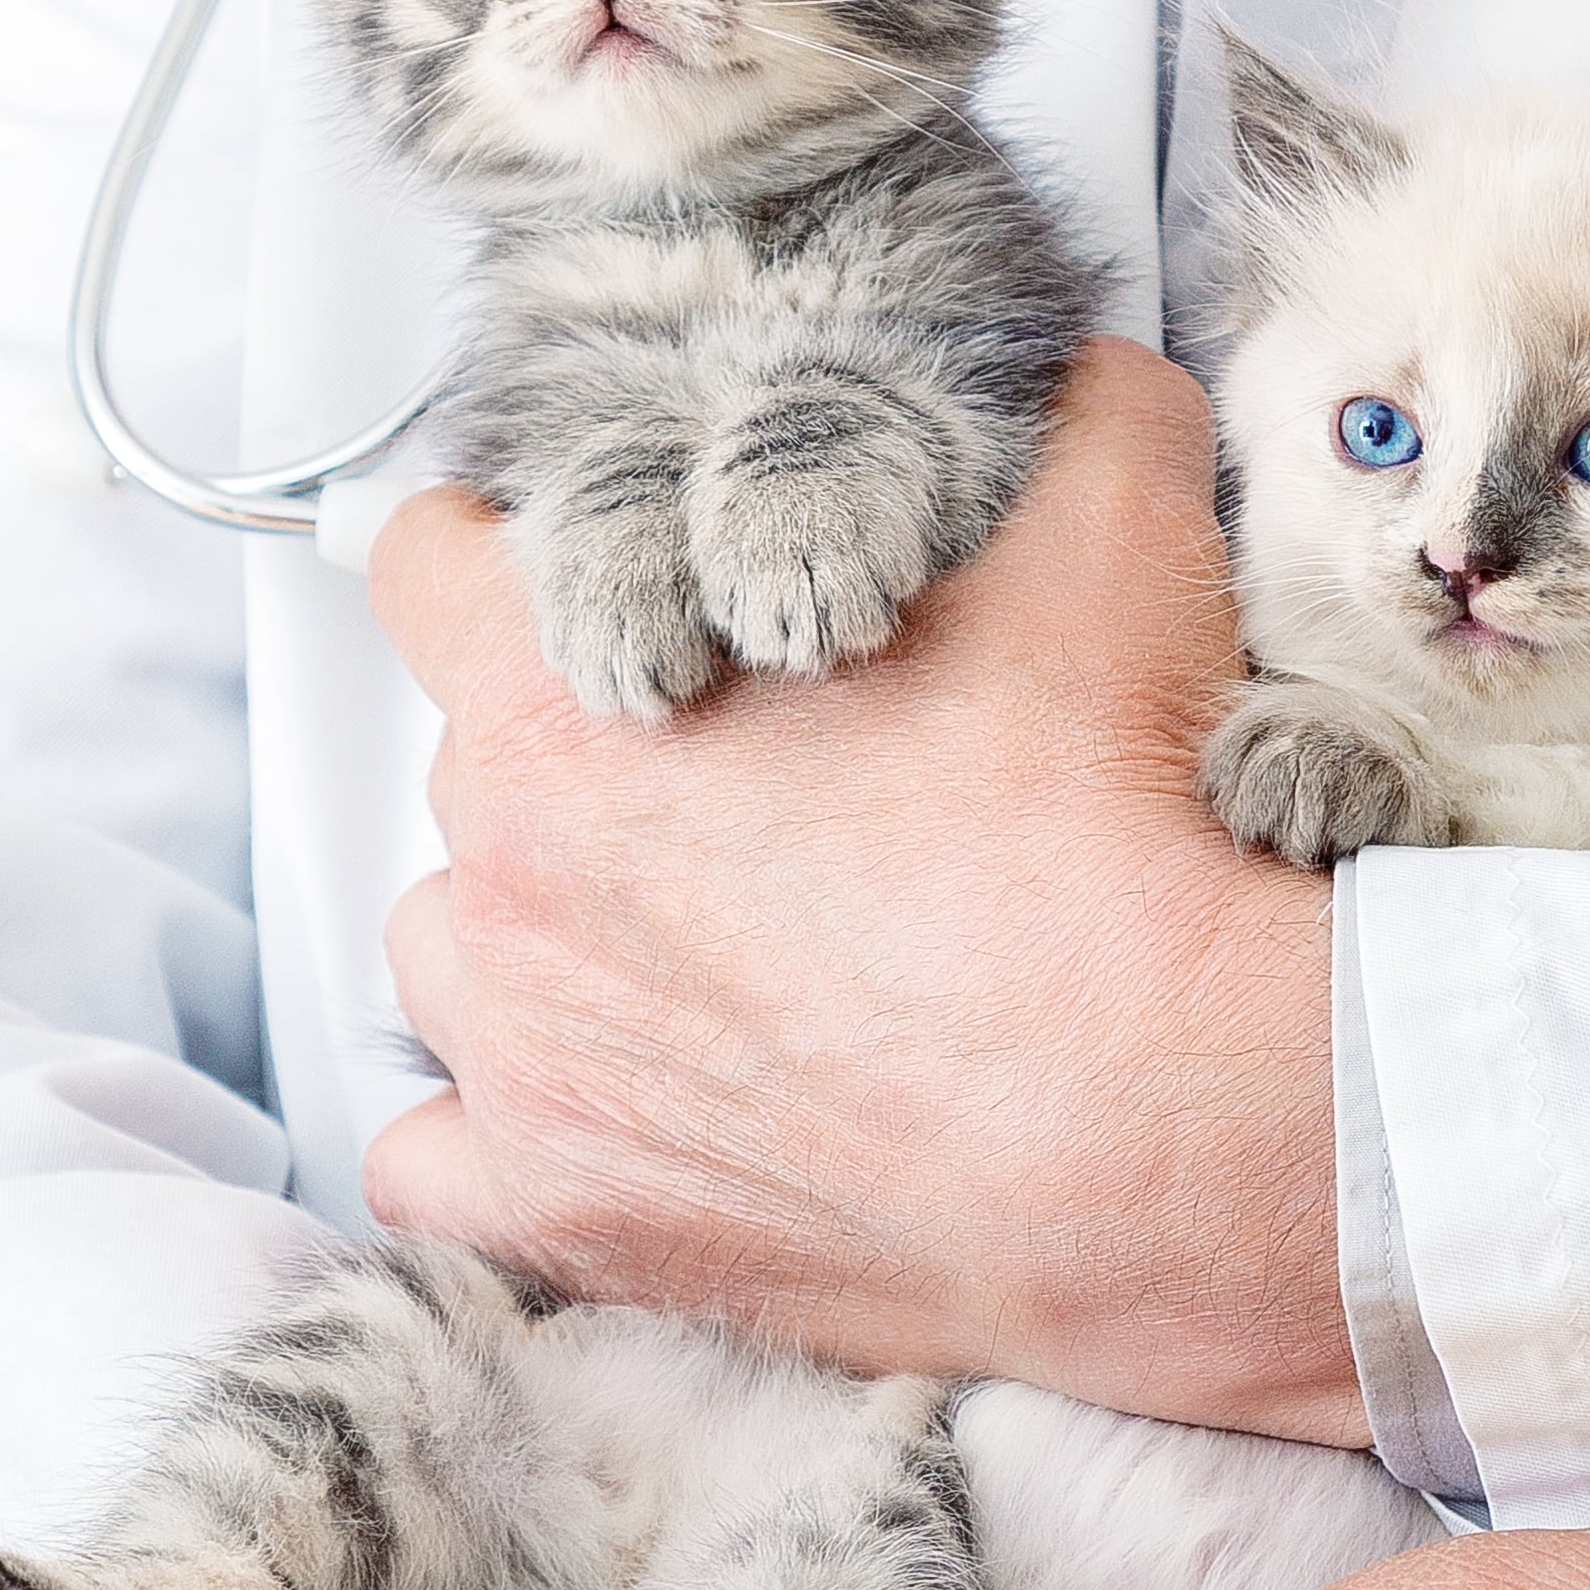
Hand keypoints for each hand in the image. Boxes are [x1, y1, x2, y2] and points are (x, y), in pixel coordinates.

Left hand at [364, 341, 1358, 1438]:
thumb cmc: (1111, 840)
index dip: (521, 565)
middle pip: (469, 772)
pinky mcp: (567, 1216)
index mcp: (575, 693)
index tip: (607, 595)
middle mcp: (508, 875)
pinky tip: (612, 1111)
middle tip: (744, 795)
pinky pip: (436, 1165)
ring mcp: (524, 1060)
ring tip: (697, 959)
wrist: (1161, 1118)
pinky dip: (502, 1136)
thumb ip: (1061, 412)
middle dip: (581, 766)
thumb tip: (1067, 372)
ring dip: (541, 947)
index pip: (427, 570)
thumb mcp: (1115, 534)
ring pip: (452, 959)